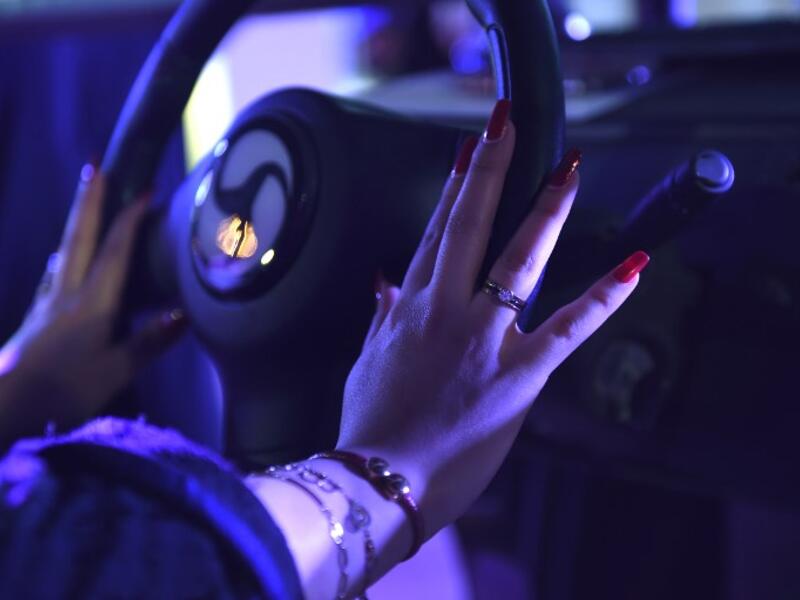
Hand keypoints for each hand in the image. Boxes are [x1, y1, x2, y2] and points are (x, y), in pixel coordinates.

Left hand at [0, 165, 185, 443]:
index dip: (130, 218)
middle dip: (89, 199)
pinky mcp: (37, 318)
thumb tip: (185, 313)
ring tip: (83, 201)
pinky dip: (65, 254)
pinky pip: (55, 272)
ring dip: (76, 221)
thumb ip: (149, 342)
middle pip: (79, 236)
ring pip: (64, 250)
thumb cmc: (62, 390)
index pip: (114, 251)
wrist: (4, 405)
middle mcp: (67, 293)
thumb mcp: (114, 371)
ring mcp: (47, 303)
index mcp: (91, 303)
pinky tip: (62, 260)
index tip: (146, 188)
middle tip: (94, 164)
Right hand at [338, 101, 649, 539]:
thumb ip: (381, 317)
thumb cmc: (370, 424)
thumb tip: (384, 280)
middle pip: (470, 225)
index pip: (436, 231)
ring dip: (545, 211)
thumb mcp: (367, 362)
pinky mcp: (518, 375)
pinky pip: (567, 328)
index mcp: (411, 306)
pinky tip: (633, 265)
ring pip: (518, 261)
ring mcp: (483, 339)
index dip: (454, 186)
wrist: (379, 479)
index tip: (469, 148)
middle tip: (507, 124)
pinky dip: (603, 297)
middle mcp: (446, 310)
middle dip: (490, 169)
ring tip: (567, 169)